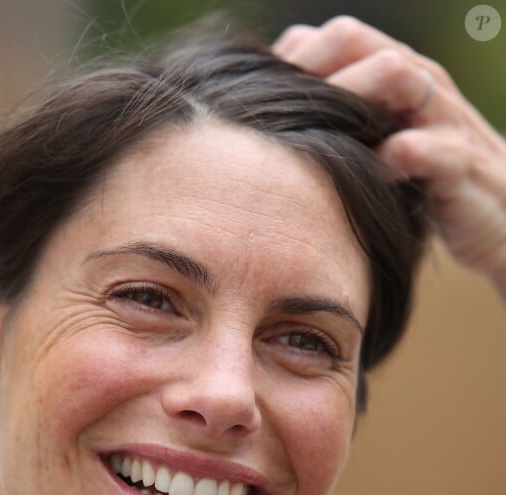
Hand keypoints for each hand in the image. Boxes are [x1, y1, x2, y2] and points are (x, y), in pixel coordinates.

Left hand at [273, 17, 505, 297]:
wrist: (499, 219)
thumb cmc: (427, 185)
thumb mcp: (380, 150)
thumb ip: (341, 132)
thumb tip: (269, 130)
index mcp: (395, 77)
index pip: (336, 38)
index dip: (290, 59)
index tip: (250, 97)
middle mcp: (420, 84)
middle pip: (360, 42)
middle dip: (310, 70)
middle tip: (271, 111)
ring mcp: (445, 119)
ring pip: (400, 77)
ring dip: (352, 98)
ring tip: (313, 128)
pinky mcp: (465, 165)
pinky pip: (435, 149)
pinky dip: (403, 156)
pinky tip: (374, 171)